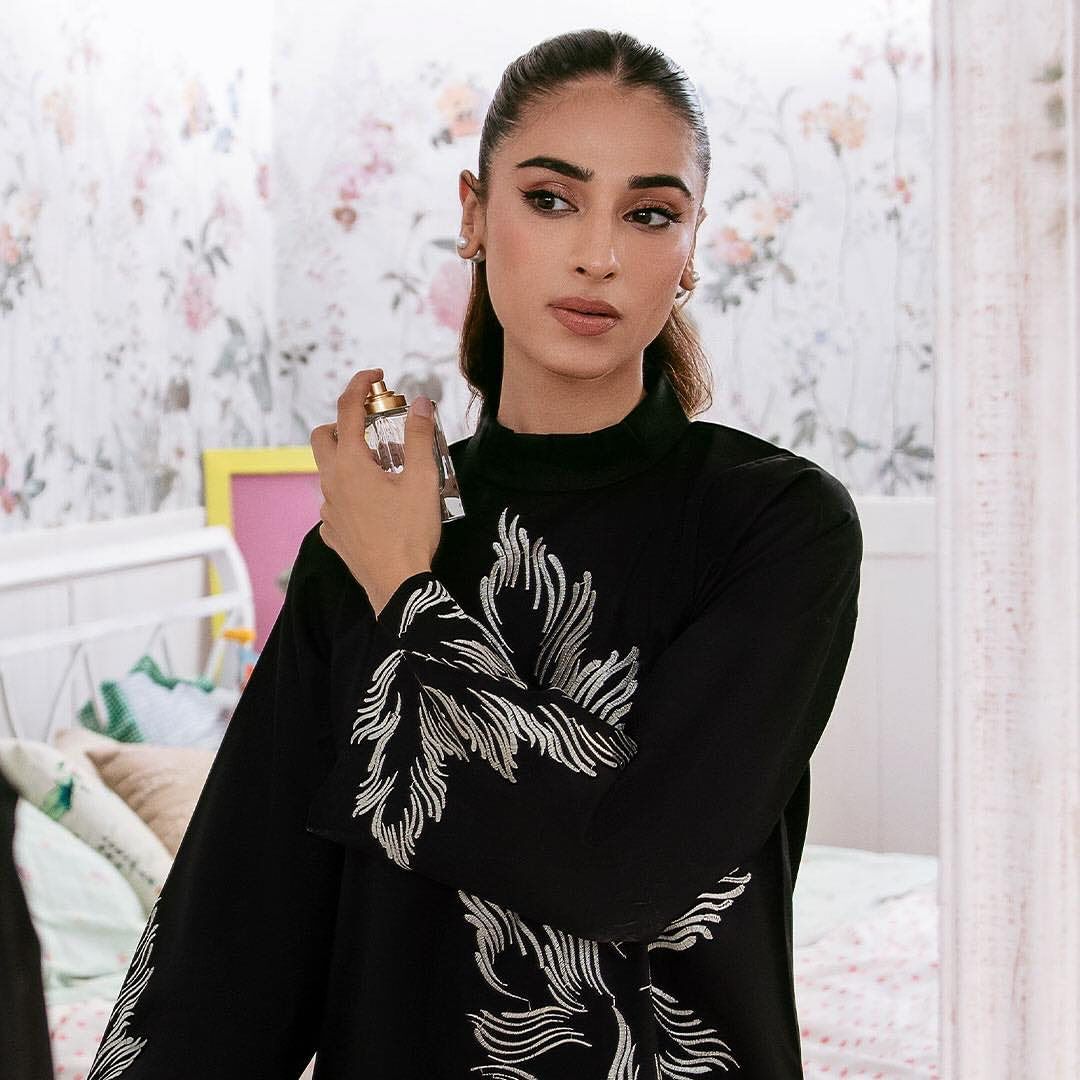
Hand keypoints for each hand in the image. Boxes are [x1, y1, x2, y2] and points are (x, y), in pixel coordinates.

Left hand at [311, 367, 441, 614]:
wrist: (397, 586)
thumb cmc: (411, 533)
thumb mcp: (423, 480)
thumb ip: (419, 437)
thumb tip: (420, 402)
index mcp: (350, 465)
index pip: (347, 410)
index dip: (360, 386)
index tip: (376, 377)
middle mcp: (331, 484)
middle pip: (322, 437)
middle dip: (342, 423)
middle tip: (373, 426)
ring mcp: (327, 511)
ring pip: (328, 472)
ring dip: (349, 460)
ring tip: (383, 470)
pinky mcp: (332, 534)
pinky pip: (334, 503)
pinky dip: (350, 493)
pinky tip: (374, 505)